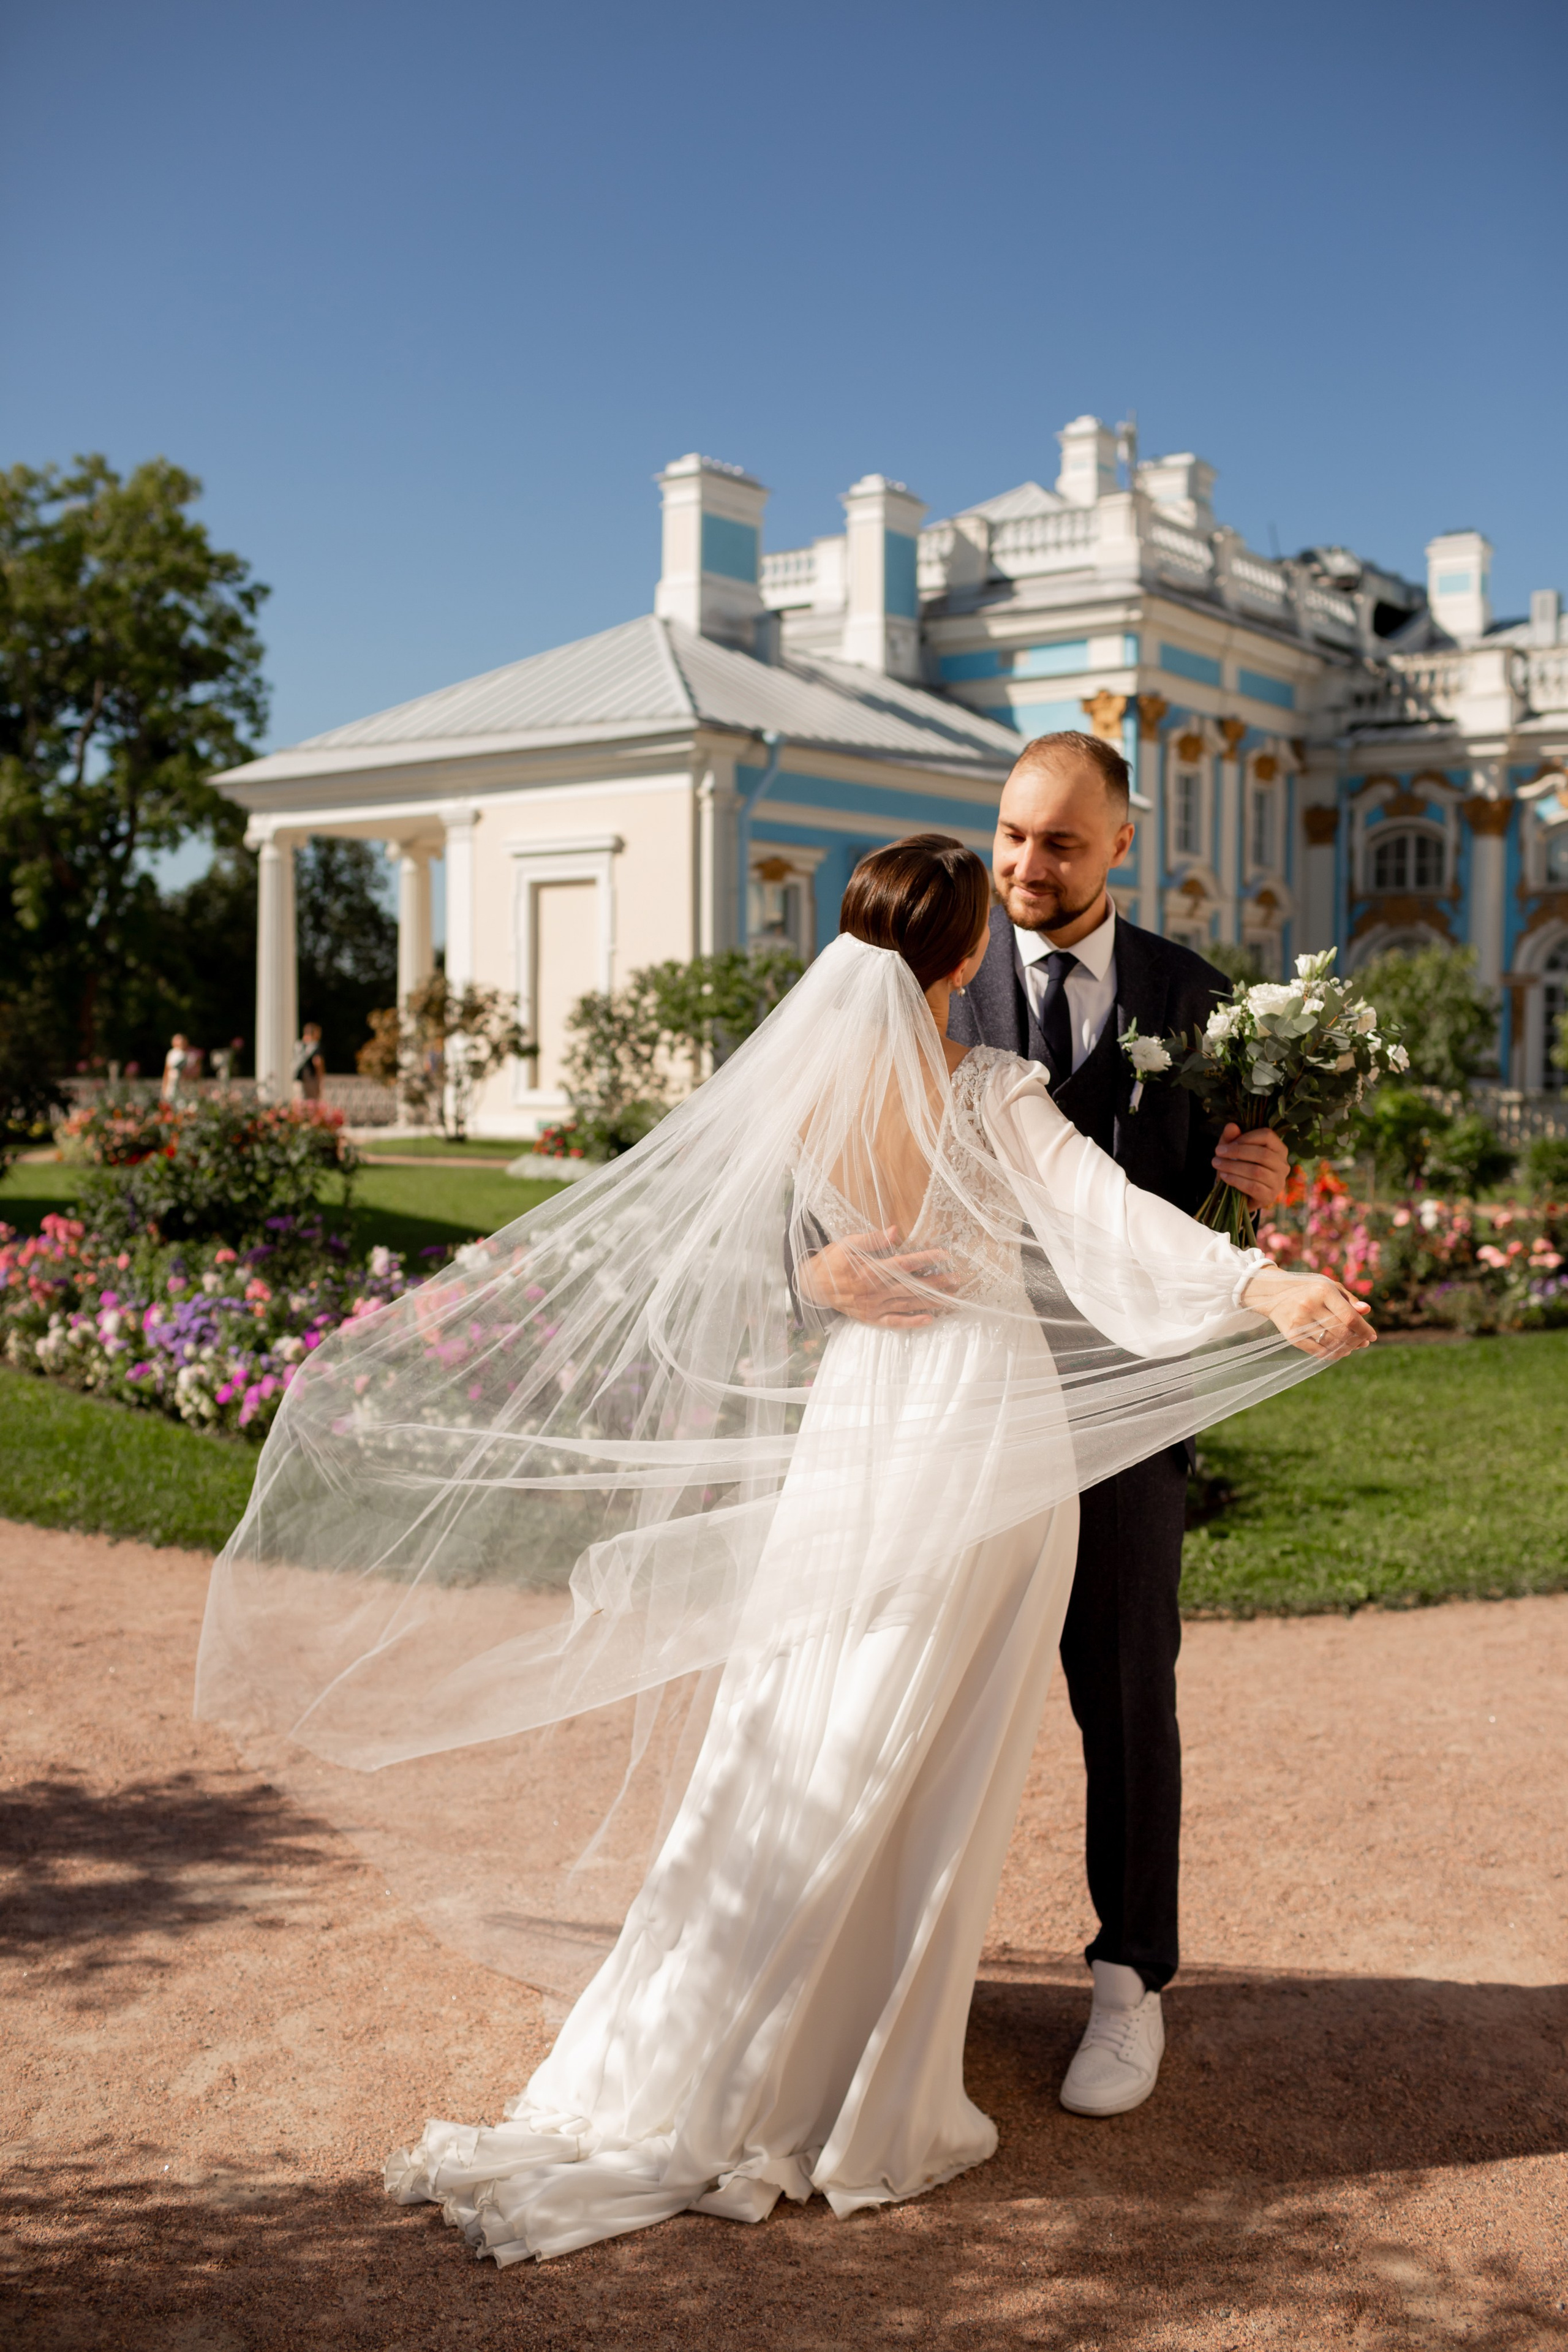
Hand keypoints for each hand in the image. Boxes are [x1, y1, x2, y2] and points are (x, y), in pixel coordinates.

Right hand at [796, 1225, 958, 1326]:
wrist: (813, 1286)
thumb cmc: (831, 1262)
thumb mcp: (846, 1244)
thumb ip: (871, 1239)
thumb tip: (894, 1231)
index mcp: (871, 1271)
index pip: (904, 1264)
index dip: (926, 1259)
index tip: (944, 1255)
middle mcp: (875, 1291)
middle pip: (912, 1286)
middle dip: (937, 1283)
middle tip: (957, 1280)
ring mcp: (874, 1307)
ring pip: (908, 1304)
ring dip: (931, 1301)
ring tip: (951, 1298)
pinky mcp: (871, 1318)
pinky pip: (894, 1322)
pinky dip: (912, 1322)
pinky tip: (928, 1320)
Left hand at [1213, 1122, 1289, 1211]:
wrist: (1241, 1194)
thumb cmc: (1240, 1167)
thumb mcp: (1233, 1150)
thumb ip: (1232, 1138)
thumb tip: (1231, 1126)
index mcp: (1278, 1148)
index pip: (1268, 1136)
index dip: (1247, 1137)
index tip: (1228, 1143)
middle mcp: (1283, 1164)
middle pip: (1263, 1154)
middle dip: (1237, 1152)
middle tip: (1217, 1152)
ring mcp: (1278, 1182)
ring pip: (1256, 1171)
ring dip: (1233, 1167)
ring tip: (1217, 1164)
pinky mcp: (1269, 1196)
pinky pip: (1253, 1187)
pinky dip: (1236, 1180)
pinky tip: (1224, 1177)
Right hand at [1241, 1266, 1375, 1357]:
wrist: (1274, 1293)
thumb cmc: (1309, 1289)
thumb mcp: (1329, 1286)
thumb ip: (1349, 1299)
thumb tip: (1366, 1311)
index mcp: (1322, 1291)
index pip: (1349, 1317)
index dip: (1364, 1329)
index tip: (1372, 1335)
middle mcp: (1309, 1306)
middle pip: (1342, 1332)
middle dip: (1357, 1340)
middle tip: (1363, 1342)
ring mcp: (1299, 1322)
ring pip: (1331, 1343)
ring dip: (1347, 1348)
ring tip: (1353, 1346)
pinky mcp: (1292, 1336)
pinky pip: (1318, 1352)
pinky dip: (1333, 1354)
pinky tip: (1341, 1351)